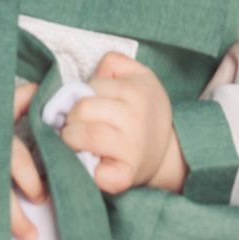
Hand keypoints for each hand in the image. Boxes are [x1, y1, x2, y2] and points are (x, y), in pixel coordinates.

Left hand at [58, 52, 184, 195]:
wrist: (168, 151)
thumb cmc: (146, 110)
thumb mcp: (139, 75)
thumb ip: (114, 63)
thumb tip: (88, 78)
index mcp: (136, 92)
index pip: (90, 88)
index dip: (80, 95)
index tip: (83, 105)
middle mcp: (135, 119)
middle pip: (81, 110)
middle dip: (70, 117)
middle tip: (74, 123)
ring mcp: (131, 149)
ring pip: (85, 136)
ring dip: (70, 139)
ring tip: (75, 140)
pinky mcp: (124, 176)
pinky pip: (97, 174)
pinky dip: (87, 171)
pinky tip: (89, 163)